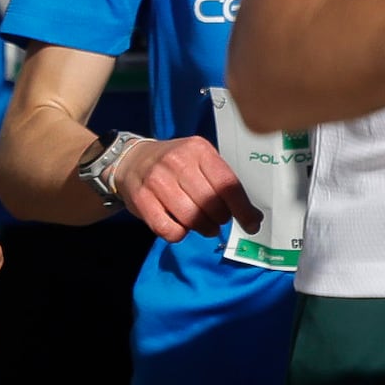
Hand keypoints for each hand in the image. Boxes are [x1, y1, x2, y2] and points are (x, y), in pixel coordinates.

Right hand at [100, 131, 251, 239]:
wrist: (132, 160)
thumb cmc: (176, 164)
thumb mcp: (201, 161)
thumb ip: (224, 184)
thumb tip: (253, 217)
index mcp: (199, 150)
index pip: (227, 184)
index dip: (243, 209)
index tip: (252, 225)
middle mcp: (177, 161)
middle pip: (211, 204)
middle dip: (220, 219)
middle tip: (218, 219)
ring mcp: (157, 180)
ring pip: (191, 219)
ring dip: (203, 228)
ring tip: (203, 224)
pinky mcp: (141, 199)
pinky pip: (169, 229)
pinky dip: (179, 234)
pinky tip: (180, 226)